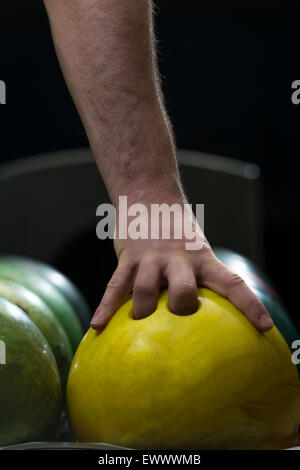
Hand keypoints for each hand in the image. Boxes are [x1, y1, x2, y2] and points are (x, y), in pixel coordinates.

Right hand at [91, 195, 272, 331]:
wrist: (151, 196)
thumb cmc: (178, 234)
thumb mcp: (198, 251)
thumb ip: (200, 280)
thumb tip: (203, 320)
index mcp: (203, 260)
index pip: (233, 283)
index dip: (250, 306)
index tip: (266, 329)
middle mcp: (179, 260)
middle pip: (184, 291)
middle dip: (181, 310)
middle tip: (178, 324)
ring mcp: (151, 258)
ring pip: (144, 290)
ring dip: (141, 314)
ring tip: (138, 328)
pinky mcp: (128, 257)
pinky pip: (115, 286)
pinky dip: (106, 307)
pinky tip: (97, 326)